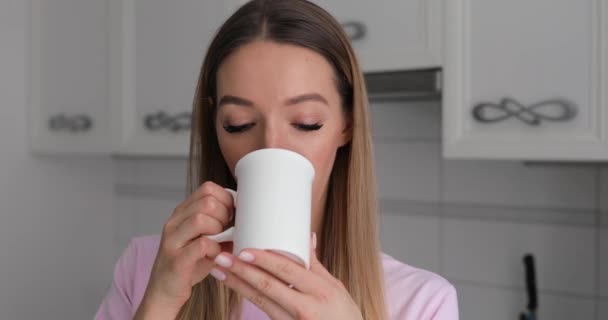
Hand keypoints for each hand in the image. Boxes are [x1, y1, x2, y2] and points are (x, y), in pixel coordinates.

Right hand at [134, 181, 233, 318]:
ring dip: (218, 230)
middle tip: (227, 230)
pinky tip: (216, 255)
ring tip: (220, 241)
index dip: (226, 199)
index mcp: (183, 212)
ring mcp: (173, 240)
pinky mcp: (176, 259)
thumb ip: (222, 225)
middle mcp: (175, 222)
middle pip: (207, 202)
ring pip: (201, 219)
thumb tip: (249, 218)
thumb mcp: (207, 238)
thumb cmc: (190, 263)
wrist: (165, 291)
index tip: (232, 215)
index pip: (207, 189)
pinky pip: (201, 244)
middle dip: (225, 215)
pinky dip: (215, 249)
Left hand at [210, 234, 363, 319]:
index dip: (264, 260)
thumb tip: (307, 237)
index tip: (244, 250)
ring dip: (237, 284)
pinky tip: (234, 286)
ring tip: (219, 271)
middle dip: (241, 271)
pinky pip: (263, 310)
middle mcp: (305, 308)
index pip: (287, 272)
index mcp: (321, 291)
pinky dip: (247, 297)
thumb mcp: (335, 287)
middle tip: (221, 257)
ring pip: (260, 301)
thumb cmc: (344, 315)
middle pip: (268, 286)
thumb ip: (316, 264)